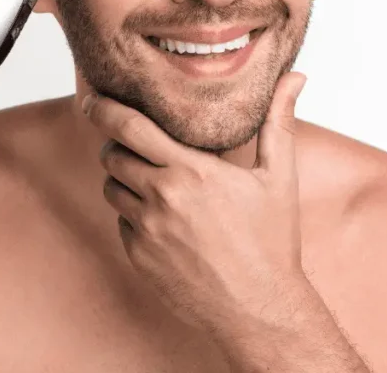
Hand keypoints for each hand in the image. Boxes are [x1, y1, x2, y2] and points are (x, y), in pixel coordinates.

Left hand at [83, 72, 308, 338]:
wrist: (260, 310)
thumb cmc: (271, 242)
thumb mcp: (279, 178)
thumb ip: (278, 122)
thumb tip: (295, 77)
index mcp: (191, 171)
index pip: (130, 127)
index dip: (103, 109)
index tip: (91, 99)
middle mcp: (162, 197)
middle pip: (113, 156)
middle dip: (117, 145)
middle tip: (134, 144)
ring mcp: (147, 230)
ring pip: (112, 189)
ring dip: (124, 179)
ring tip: (153, 181)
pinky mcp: (139, 257)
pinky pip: (122, 223)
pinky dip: (134, 214)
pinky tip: (164, 219)